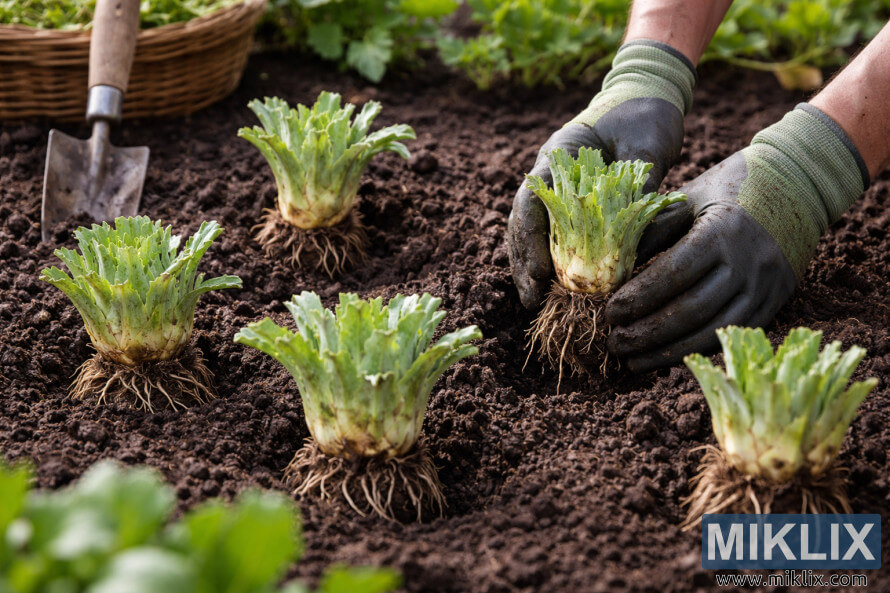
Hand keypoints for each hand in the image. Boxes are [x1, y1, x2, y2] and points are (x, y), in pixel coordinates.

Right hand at [508, 40, 695, 308]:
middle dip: (523, 263)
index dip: (531, 243)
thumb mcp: (647, 147)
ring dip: (530, 265)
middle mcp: (550, 172)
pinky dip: (549, 258)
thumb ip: (637, 186)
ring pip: (531, 231)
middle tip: (532, 301)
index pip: (533, 203)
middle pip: (523, 222)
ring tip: (534, 300)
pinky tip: (552, 284)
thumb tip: (633, 239)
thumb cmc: (646, 115)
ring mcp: (557, 185)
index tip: (540, 276)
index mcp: (559, 154)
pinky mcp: (571, 199)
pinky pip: (552, 232)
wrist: (647, 94)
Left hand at [606, 104, 869, 371]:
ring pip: (712, 330)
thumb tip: (611, 270)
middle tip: (614, 342)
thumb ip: (652, 231)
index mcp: (723, 230)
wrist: (799, 185)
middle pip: (692, 309)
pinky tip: (666, 356)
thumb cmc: (730, 187)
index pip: (674, 273)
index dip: (640, 297)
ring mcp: (765, 286)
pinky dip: (696, 349)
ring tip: (633, 360)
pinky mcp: (774, 302)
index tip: (610, 311)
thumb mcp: (688, 198)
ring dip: (669, 351)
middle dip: (648, 331)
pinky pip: (731, 334)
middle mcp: (748, 262)